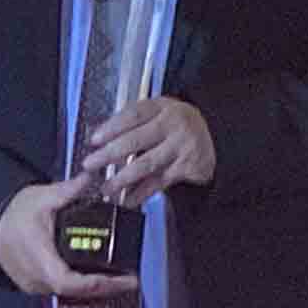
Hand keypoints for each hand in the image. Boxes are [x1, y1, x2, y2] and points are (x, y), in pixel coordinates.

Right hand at [0, 175, 140, 304]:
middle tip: (131, 279)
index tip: (121, 278)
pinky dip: (84, 287)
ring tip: (123, 279)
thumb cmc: (13, 215)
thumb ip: (67, 191)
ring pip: (71, 295)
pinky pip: (64, 292)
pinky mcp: (37, 286)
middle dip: (106, 288)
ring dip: (97, 290)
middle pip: (76, 293)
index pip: (67, 281)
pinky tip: (102, 279)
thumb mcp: (41, 197)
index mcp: (38, 256)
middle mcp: (36, 277)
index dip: (96, 284)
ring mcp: (35, 285)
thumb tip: (89, 177)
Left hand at [83, 93, 215, 201]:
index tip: (94, 140)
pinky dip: (141, 193)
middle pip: (135, 140)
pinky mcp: (187, 167)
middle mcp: (174, 125)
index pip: (132, 115)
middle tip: (90, 165)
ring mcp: (182, 147)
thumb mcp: (161, 113)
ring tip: (106, 187)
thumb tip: (101, 142)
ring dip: (122, 178)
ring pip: (146, 164)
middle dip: (109, 154)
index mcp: (163, 107)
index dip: (111, 128)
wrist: (216, 139)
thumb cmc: (178, 127)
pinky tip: (127, 199)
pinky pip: (158, 182)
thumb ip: (135, 123)